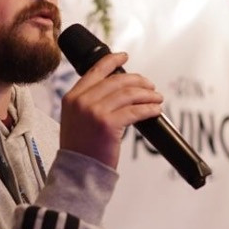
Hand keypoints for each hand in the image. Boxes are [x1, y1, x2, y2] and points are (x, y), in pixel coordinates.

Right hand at [58, 52, 162, 167]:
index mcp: (72, 97)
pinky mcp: (109, 124)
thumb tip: (115, 90)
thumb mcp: (74, 119)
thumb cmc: (79, 148)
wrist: (77, 171)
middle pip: (117, 81)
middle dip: (138, 81)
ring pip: (128, 94)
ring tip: (156, 98)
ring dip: (147, 94)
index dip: (112, 60)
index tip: (124, 57)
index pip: (95, 71)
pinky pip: (135, 111)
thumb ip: (87, 102)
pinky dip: (149, 108)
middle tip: (150, 86)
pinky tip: (155, 110)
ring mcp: (94, 112)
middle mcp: (82, 101)